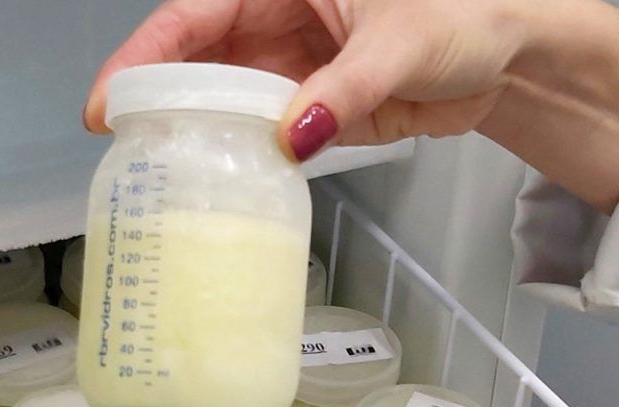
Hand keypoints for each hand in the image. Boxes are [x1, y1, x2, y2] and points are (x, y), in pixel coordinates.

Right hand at [84, 0, 524, 157]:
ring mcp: (291, 69)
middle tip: (123, 147)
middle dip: (158, 100)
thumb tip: (293, 137)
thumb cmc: (468, 12)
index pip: (195, 14)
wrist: (510, 56)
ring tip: (160, 170)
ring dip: (198, 134)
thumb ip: (345, 89)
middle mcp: (276, 22)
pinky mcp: (311, 110)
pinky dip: (244, 157)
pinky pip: (264, 135)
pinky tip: (221, 178)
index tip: (108, 102)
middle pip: (197, 60)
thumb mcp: (401, 40)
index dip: (145, 55)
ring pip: (225, 102)